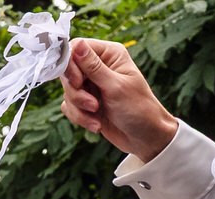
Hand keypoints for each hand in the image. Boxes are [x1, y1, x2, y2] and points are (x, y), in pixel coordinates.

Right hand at [60, 38, 178, 158]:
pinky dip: (79, 117)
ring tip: (96, 116)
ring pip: (68, 91)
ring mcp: (91, 85)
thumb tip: (77, 44)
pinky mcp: (86, 103)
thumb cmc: (139, 109)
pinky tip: (96, 124)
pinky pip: (69, 106)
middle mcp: (98, 66)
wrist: (146, 138)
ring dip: (79, 107)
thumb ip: (93, 67)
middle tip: (93, 105)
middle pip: (68, 71)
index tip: (77, 82)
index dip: (70, 64)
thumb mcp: (116, 87)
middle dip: (76, 92)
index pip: (77, 47)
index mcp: (109, 54)